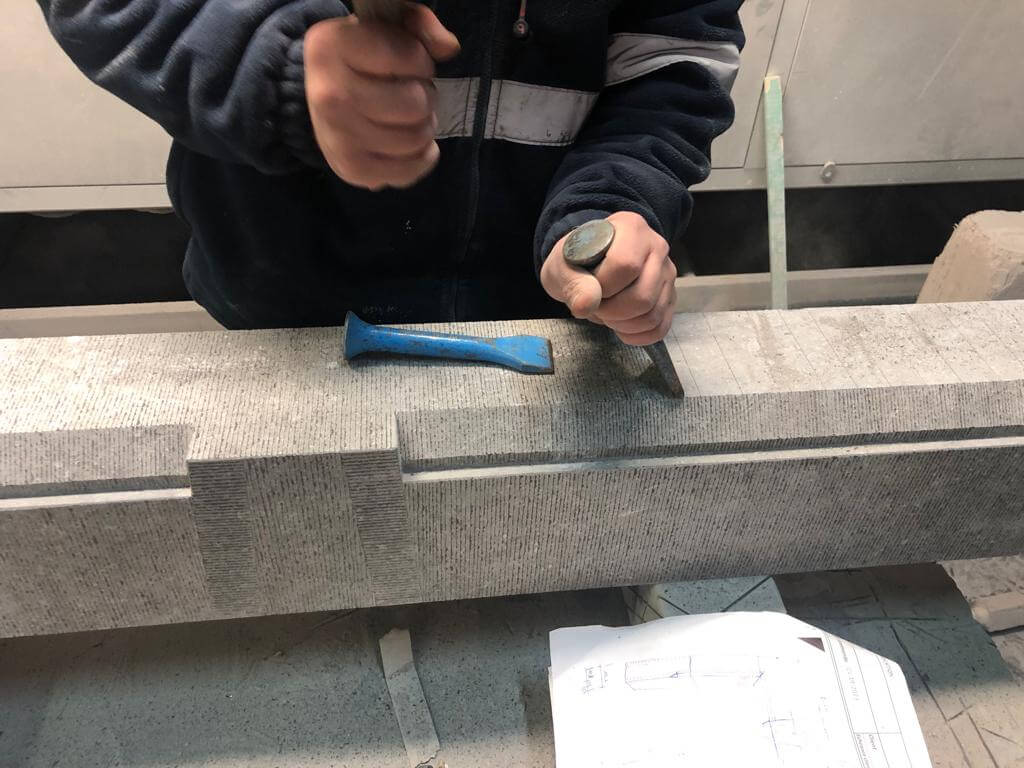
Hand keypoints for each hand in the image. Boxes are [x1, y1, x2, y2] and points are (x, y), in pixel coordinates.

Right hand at [305, 4, 459, 189]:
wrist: (321, 94)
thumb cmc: (362, 56)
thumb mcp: (385, 26)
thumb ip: (419, 24)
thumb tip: (448, 47)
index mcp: (331, 47)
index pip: (410, 57)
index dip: (421, 60)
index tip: (407, 63)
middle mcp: (329, 95)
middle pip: (415, 103)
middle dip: (424, 97)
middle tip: (410, 93)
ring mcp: (338, 138)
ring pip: (416, 138)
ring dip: (424, 127)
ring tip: (409, 116)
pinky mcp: (351, 170)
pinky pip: (409, 171)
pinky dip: (421, 158)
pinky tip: (413, 144)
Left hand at [541, 212, 676, 344]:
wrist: (588, 262)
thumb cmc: (576, 260)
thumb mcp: (562, 265)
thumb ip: (572, 282)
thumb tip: (587, 305)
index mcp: (631, 227)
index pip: (625, 266)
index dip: (603, 287)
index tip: (587, 287)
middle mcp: (657, 247)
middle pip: (643, 296)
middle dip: (611, 311)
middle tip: (595, 305)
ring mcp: (667, 274)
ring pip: (652, 315)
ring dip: (621, 324)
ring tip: (605, 312)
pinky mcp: (669, 297)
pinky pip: (659, 328)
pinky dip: (635, 335)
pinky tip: (619, 326)